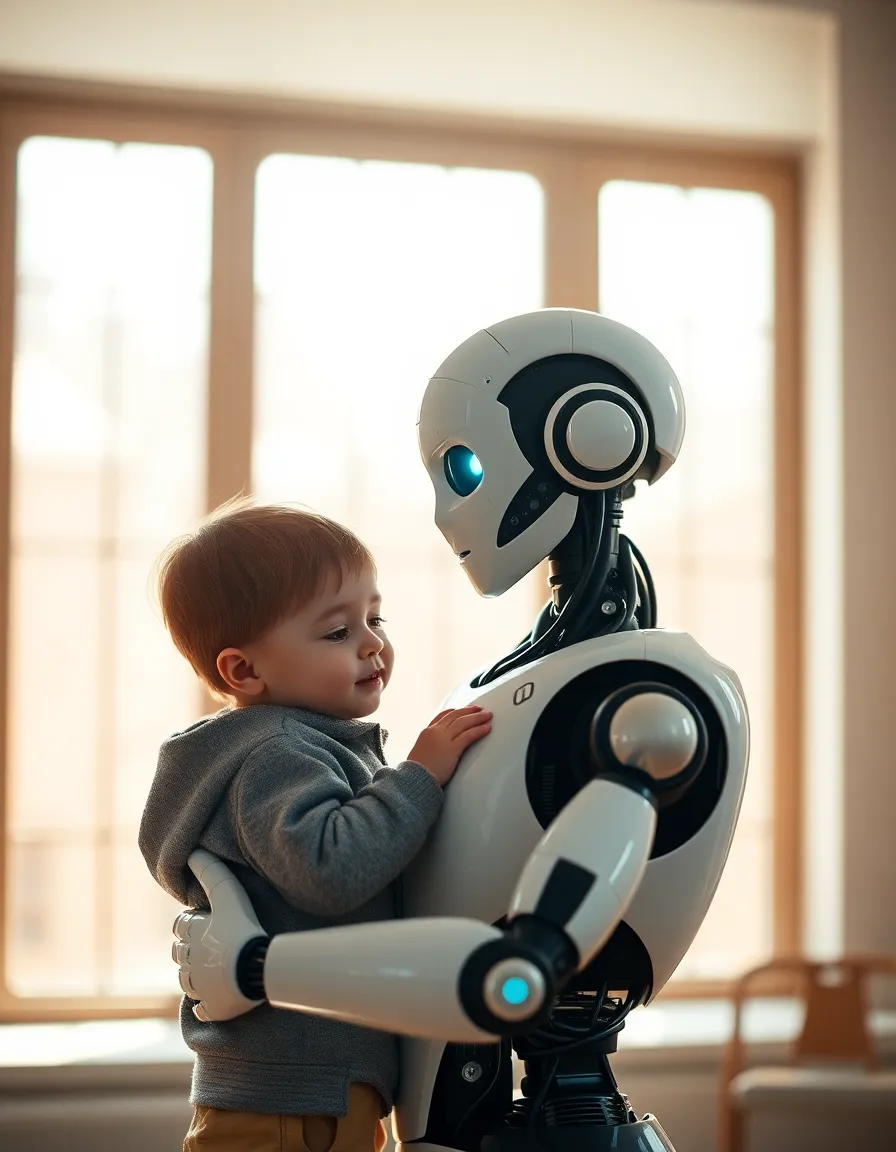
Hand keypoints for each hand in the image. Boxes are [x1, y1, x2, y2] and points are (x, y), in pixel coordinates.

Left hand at [172, 849, 268, 1021]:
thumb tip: (192, 851)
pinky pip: (201, 1009)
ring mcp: (200, 987)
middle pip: (180, 953)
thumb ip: (211, 871)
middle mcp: (190, 962)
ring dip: (194, 976)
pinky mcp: (212, 1008)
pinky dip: (204, 1005)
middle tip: (210, 945)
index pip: (181, 926)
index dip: (190, 922)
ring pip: (186, 982)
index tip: (206, 921)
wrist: (255, 968)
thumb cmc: (242, 928)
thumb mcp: (228, 894)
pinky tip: (210, 1002)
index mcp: (193, 936)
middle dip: (189, 948)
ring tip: (210, 972)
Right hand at [408, 706, 492, 786]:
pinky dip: (479, 730)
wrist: (415, 780)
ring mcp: (444, 739)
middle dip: (469, 710)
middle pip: (455, 715)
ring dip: (477, 717)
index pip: (443, 715)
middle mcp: (436, 732)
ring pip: (463, 722)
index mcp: (427, 732)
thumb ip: (430, 747)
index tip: (464, 709)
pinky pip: (468, 735)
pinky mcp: (452, 749)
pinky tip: (487, 728)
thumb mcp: (420, 753)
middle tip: (480, 709)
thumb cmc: (417, 772)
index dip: (455, 711)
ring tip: (487, 715)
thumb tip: (437, 749)